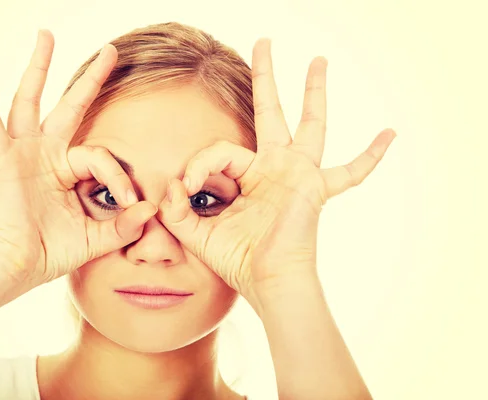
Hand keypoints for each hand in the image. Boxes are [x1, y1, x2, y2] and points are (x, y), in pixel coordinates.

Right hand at [0, 30, 156, 288]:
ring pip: (31, 101)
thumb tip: (151, 210)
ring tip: (46, 34)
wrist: (14, 271)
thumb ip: (122, 226)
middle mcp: (46, 155)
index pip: (101, 157)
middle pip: (70, 106)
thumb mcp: (94, 238)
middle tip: (111, 51)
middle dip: (91, 79)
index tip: (130, 202)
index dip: (119, 178)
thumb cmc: (49, 254)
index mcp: (67, 171)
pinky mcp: (2, 160)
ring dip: (38, 68)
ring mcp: (23, 153)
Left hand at [156, 38, 395, 305]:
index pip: (220, 151)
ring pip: (310, 124)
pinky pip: (350, 172)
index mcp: (248, 176)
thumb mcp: (197, 233)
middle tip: (264, 42)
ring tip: (318, 60)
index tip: (186, 187)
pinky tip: (391, 134)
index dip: (198, 165)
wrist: (268, 283)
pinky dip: (371, 156)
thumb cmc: (238, 261)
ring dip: (314, 92)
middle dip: (265, 78)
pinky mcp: (315, 187)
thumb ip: (176, 210)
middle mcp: (275, 168)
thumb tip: (171, 184)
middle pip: (270, 112)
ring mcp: (298, 174)